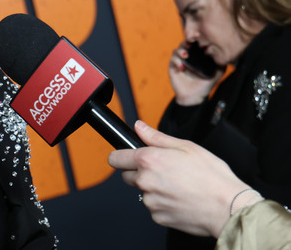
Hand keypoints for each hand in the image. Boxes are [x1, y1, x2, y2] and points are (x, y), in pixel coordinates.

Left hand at [108, 121, 250, 237]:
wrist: (229, 207)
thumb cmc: (212, 177)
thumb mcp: (186, 147)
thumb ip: (156, 137)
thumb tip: (139, 127)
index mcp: (149, 160)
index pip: (115, 158)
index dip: (120, 156)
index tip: (125, 157)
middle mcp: (145, 181)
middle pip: (127, 176)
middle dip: (139, 172)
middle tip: (163, 171)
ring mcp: (150, 201)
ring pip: (142, 192)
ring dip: (153, 188)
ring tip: (177, 185)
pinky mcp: (158, 217)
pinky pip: (154, 207)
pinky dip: (163, 203)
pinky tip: (180, 198)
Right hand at [168, 42, 222, 105]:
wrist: (195, 97)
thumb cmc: (204, 86)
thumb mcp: (216, 74)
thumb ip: (220, 65)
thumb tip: (225, 56)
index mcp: (196, 57)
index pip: (194, 45)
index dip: (195, 40)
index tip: (198, 39)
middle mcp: (187, 58)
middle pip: (183, 45)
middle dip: (186, 43)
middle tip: (190, 44)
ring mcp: (179, 63)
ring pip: (176, 51)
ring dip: (180, 51)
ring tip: (186, 55)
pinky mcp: (173, 69)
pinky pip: (172, 61)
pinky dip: (176, 61)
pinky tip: (182, 67)